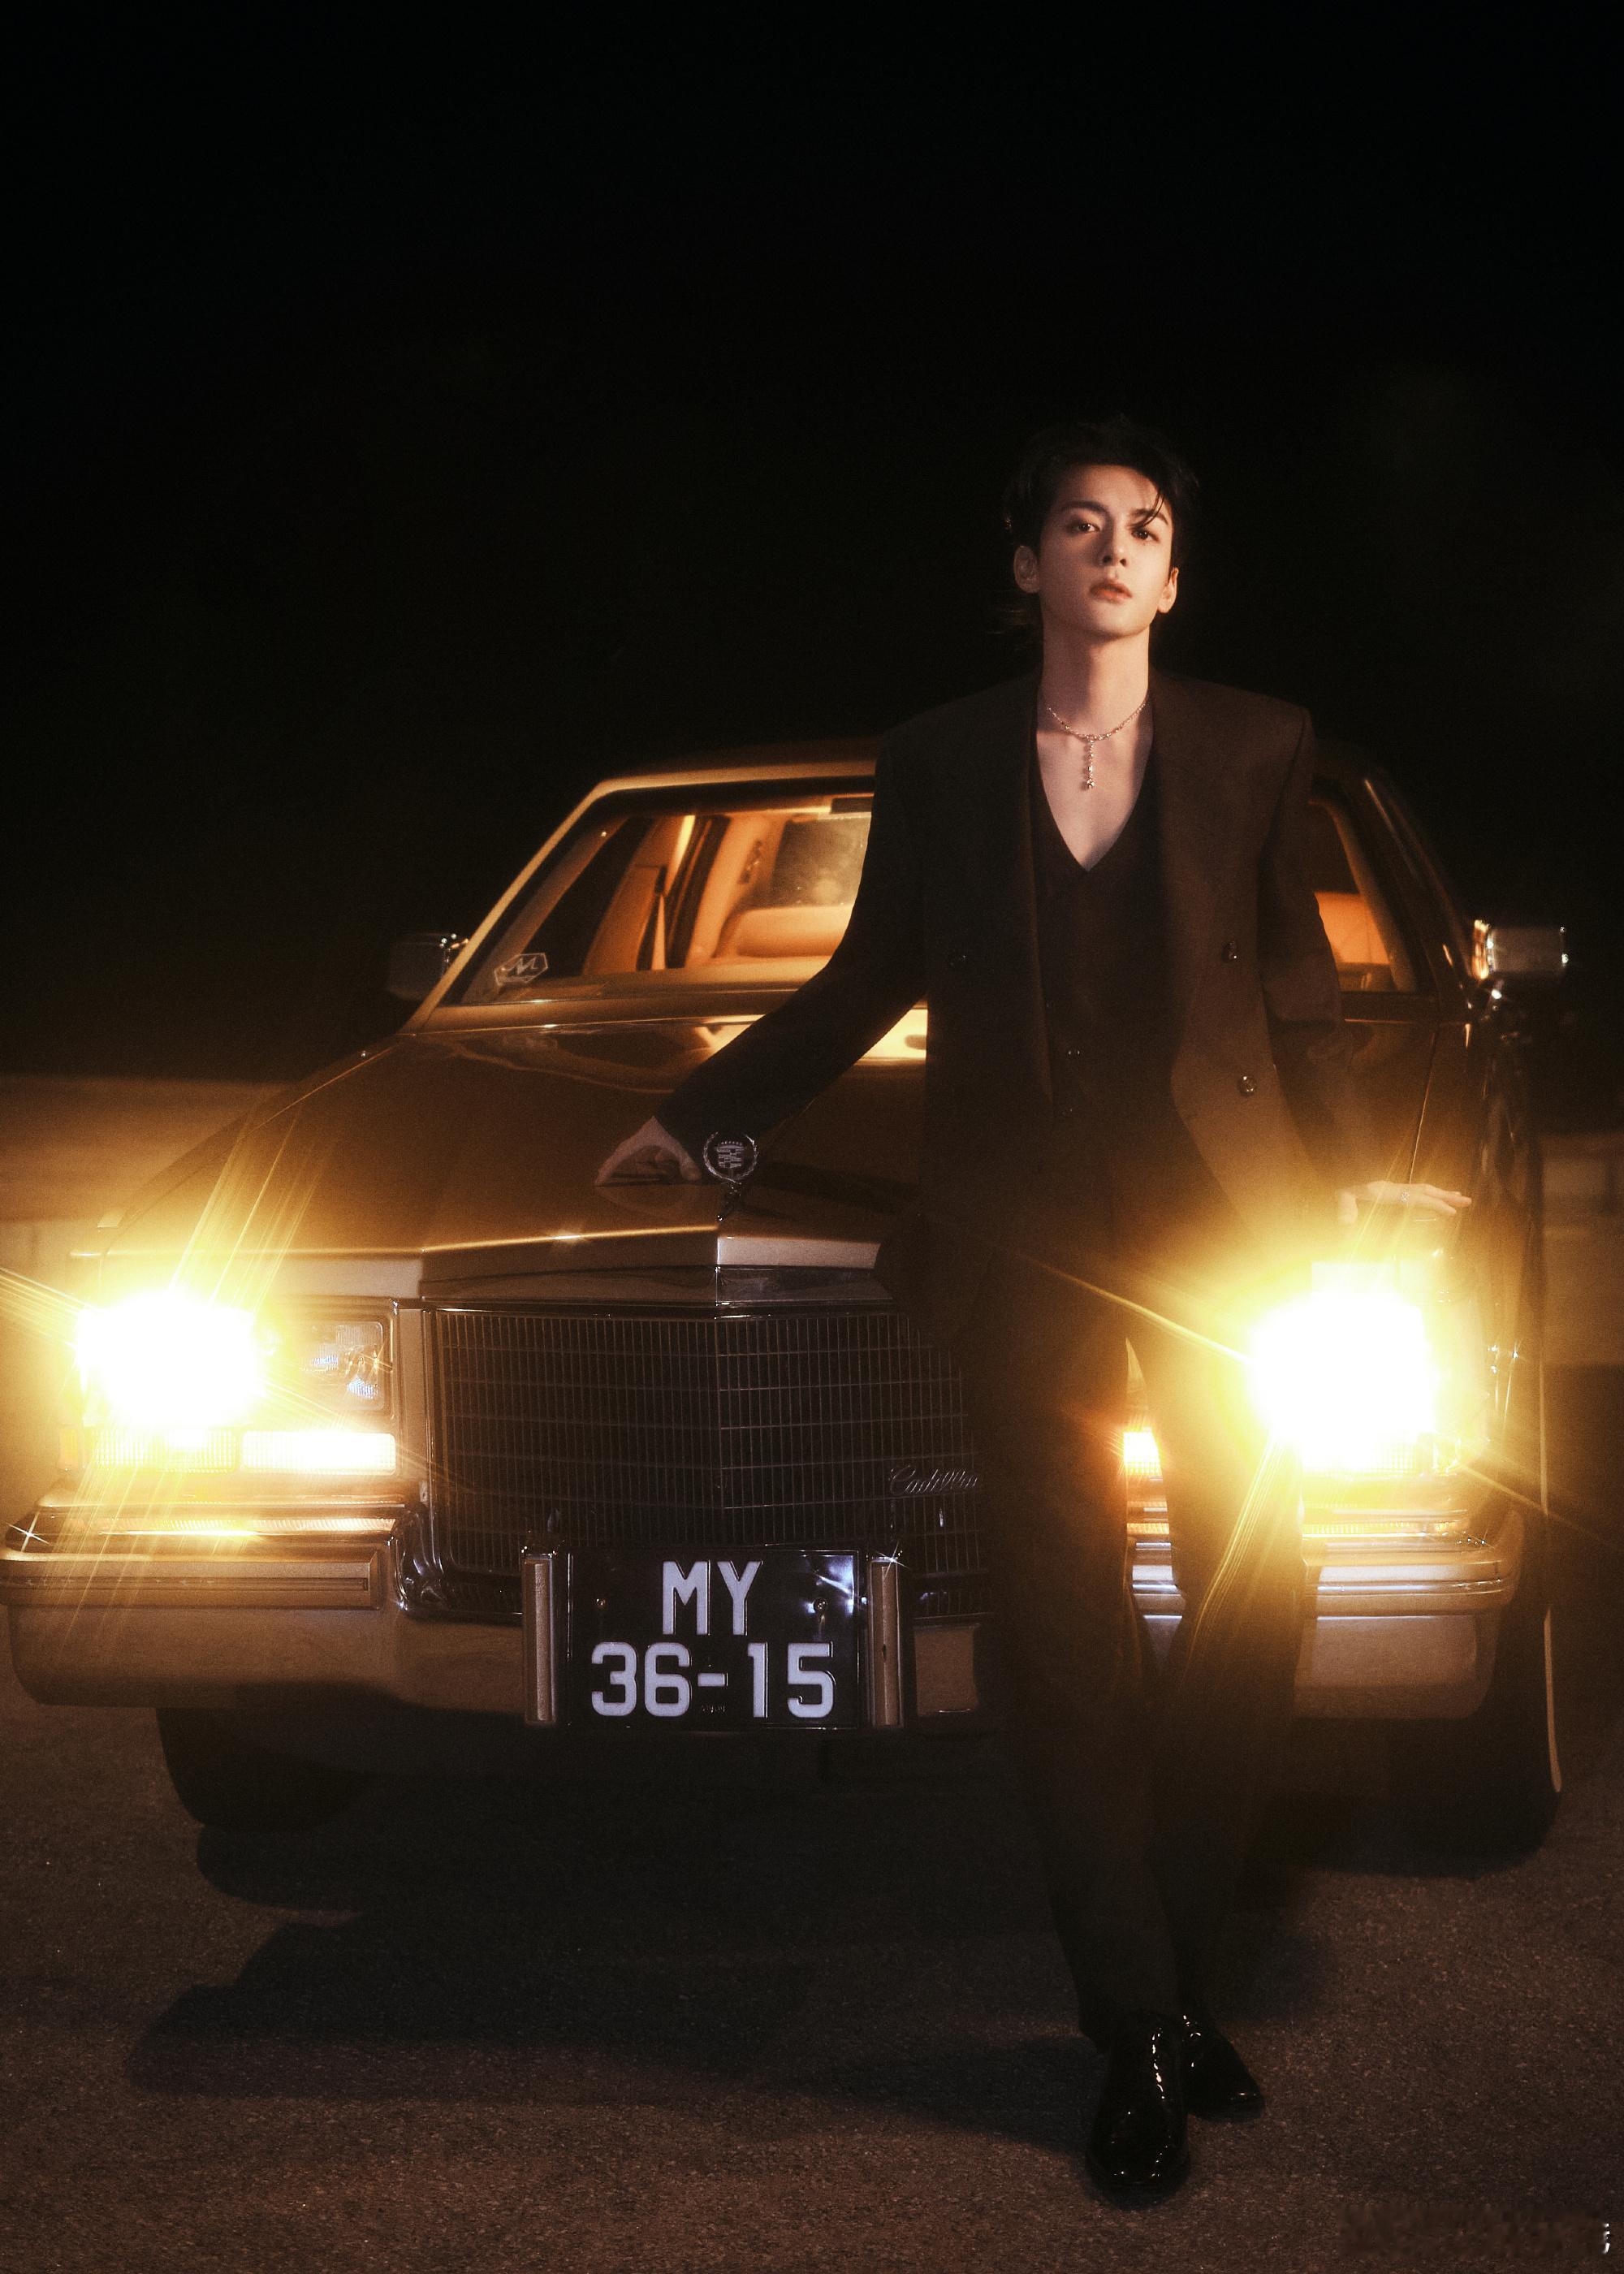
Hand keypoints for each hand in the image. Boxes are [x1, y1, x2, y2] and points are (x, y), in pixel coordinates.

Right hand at [596, 1115, 702, 1184]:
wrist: (695, 1100)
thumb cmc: (685, 1123)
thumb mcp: (686, 1147)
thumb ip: (688, 1164)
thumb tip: (692, 1177)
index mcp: (645, 1137)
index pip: (621, 1155)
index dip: (610, 1168)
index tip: (598, 1180)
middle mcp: (647, 1133)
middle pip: (625, 1149)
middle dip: (615, 1161)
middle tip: (604, 1171)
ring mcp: (657, 1130)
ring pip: (641, 1146)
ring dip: (635, 1156)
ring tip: (632, 1166)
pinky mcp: (667, 1128)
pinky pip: (656, 1143)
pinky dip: (654, 1152)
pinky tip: (661, 1158)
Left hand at [1335, 1180, 1471, 1226]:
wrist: (1334, 1179)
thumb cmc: (1338, 1192)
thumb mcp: (1340, 1199)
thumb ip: (1344, 1210)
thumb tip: (1346, 1224)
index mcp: (1385, 1192)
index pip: (1415, 1198)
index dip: (1432, 1205)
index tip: (1450, 1212)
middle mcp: (1393, 1188)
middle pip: (1425, 1191)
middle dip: (1446, 1197)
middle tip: (1467, 1201)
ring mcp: (1394, 1189)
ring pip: (1424, 1190)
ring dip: (1443, 1194)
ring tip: (1462, 1198)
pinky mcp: (1393, 1193)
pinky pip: (1417, 1194)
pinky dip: (1432, 1196)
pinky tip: (1440, 1200)